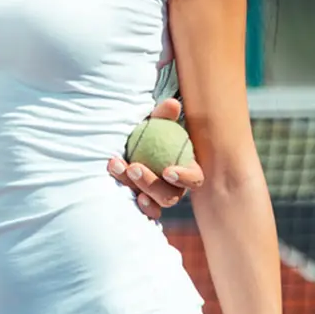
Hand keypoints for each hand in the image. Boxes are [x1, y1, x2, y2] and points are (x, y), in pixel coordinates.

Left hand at [108, 98, 204, 219]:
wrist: (131, 143)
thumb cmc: (149, 132)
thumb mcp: (155, 122)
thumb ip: (163, 115)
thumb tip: (172, 104)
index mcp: (186, 169)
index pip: (194, 179)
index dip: (185, 178)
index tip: (167, 171)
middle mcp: (176, 188)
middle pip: (171, 196)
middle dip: (152, 184)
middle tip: (134, 167)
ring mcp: (159, 198)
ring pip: (154, 202)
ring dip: (137, 187)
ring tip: (119, 167)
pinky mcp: (144, 202)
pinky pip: (144, 209)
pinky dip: (137, 204)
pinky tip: (123, 189)